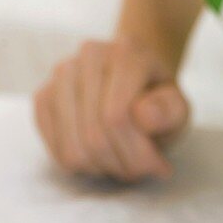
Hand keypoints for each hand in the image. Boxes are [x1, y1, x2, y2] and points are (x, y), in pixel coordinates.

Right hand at [33, 36, 189, 181]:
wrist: (135, 77)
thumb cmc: (156, 97)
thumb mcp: (178, 106)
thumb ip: (169, 111)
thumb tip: (144, 115)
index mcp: (126, 52)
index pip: (118, 117)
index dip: (137, 154)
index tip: (158, 167)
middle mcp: (89, 55)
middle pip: (94, 136)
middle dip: (120, 165)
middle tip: (138, 169)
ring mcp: (61, 73)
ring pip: (71, 146)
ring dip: (99, 167)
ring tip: (119, 160)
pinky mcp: (43, 94)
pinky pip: (53, 147)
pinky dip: (77, 163)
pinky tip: (97, 154)